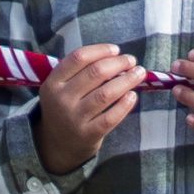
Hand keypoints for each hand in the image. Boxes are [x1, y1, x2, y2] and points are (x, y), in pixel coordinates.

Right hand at [34, 43, 144, 173]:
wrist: (57, 144)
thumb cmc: (66, 107)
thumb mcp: (61, 87)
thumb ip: (81, 71)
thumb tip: (116, 57)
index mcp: (53, 82)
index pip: (79, 58)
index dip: (101, 50)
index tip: (116, 49)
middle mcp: (62, 99)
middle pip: (95, 73)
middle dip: (118, 63)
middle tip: (132, 61)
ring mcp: (74, 118)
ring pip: (106, 94)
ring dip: (127, 80)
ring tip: (139, 74)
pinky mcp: (88, 134)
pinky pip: (111, 117)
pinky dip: (124, 105)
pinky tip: (132, 95)